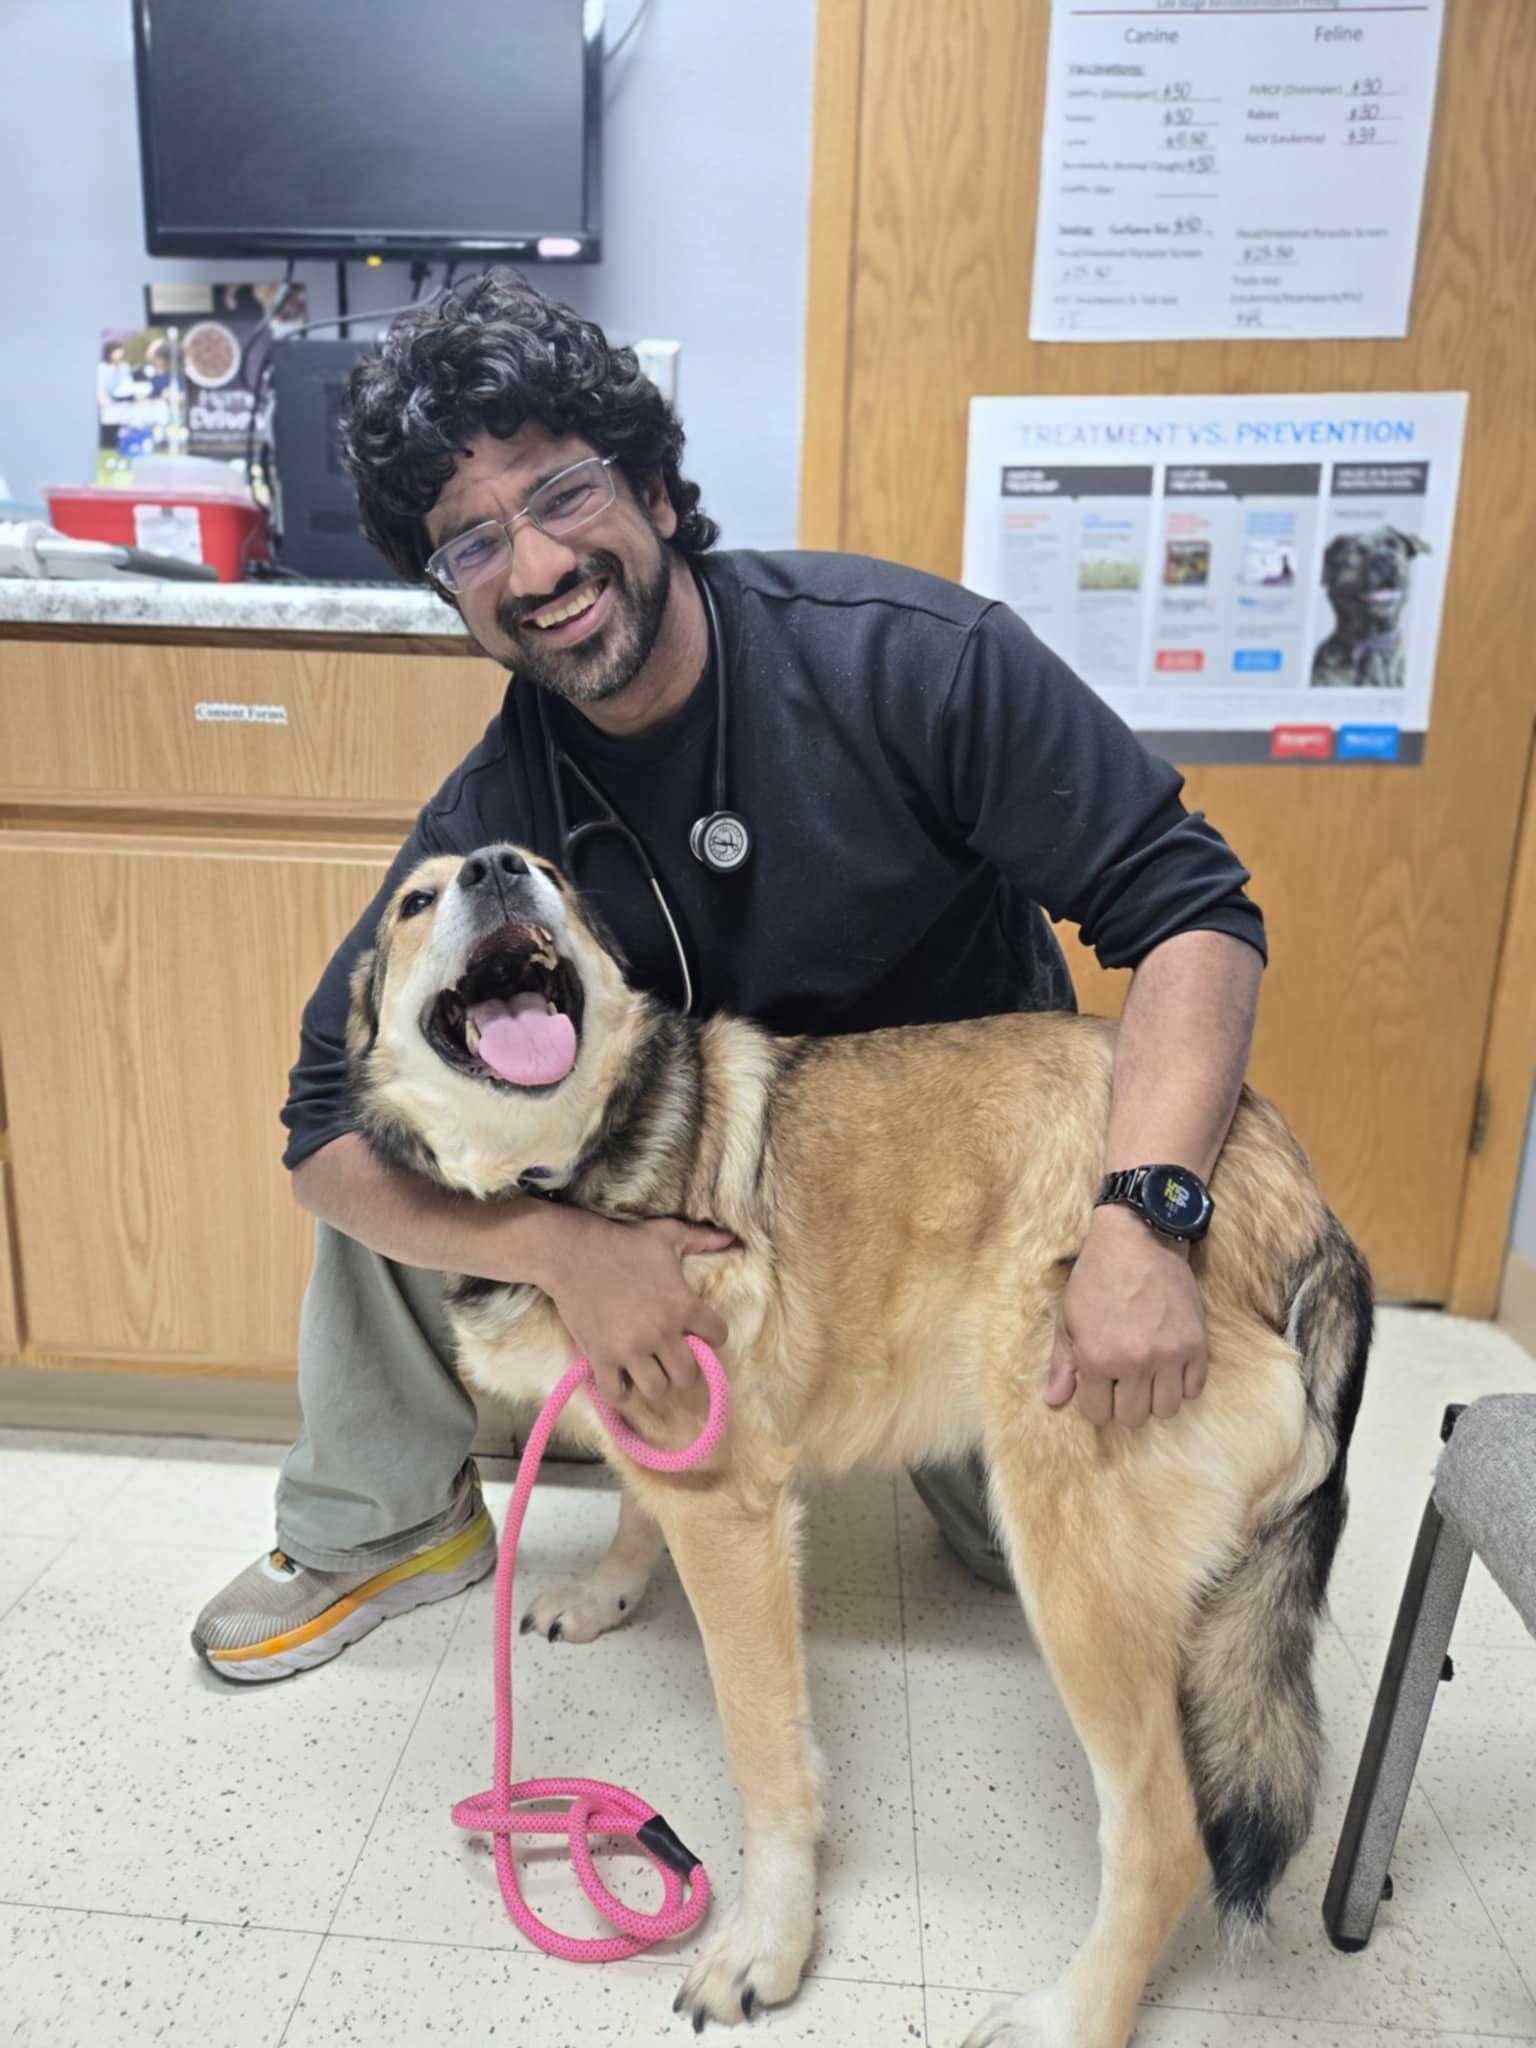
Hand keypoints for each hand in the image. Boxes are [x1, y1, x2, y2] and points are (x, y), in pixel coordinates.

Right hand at [530, 1210, 733, 1409]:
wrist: (572, 1252)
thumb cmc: (623, 1242)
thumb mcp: (668, 1234)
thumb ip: (702, 1238)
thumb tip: (730, 1237)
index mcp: (682, 1304)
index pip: (718, 1335)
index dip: (712, 1334)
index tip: (700, 1332)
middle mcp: (661, 1332)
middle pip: (687, 1374)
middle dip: (683, 1367)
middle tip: (671, 1356)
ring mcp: (630, 1348)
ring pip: (656, 1389)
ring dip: (654, 1381)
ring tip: (648, 1368)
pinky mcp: (601, 1357)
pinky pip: (617, 1393)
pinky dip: (620, 1391)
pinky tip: (621, 1377)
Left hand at [1044, 1203, 1207, 1426]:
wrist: (1139, 1241)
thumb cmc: (1096, 1278)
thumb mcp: (1068, 1318)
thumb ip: (1063, 1364)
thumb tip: (1055, 1401)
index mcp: (1098, 1358)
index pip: (1098, 1413)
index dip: (1096, 1401)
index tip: (1099, 1385)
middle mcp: (1135, 1362)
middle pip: (1133, 1417)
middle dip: (1124, 1403)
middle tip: (1123, 1379)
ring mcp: (1170, 1355)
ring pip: (1166, 1410)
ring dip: (1154, 1398)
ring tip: (1148, 1375)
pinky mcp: (1197, 1346)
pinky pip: (1194, 1389)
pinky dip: (1181, 1384)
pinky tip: (1169, 1365)